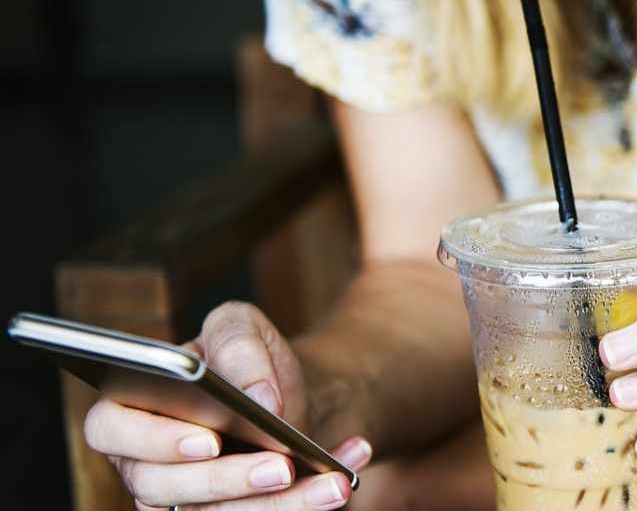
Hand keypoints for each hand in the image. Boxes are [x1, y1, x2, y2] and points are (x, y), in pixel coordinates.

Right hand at [83, 301, 372, 509]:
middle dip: (228, 479)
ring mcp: (182, 500)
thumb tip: (258, 397)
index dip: (153, 440)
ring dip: (282, 505)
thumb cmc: (247, 359)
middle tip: (281, 466)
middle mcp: (145, 463)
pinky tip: (344, 477)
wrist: (287, 394)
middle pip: (164, 488)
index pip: (109, 430)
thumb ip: (240, 346)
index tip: (209, 439)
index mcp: (129, 407)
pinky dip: (307, 502)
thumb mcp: (241, 327)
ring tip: (334, 483)